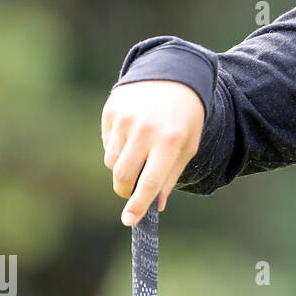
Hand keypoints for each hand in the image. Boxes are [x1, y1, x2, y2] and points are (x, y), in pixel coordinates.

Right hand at [101, 80, 204, 225]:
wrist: (175, 75)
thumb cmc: (185, 117)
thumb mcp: (188, 146)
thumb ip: (171, 176)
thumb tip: (155, 205)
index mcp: (169, 141)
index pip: (150, 181)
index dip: (138, 205)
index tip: (129, 221)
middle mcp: (145, 130)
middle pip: (124, 176)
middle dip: (126, 191)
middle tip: (132, 192)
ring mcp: (125, 120)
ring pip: (112, 162)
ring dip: (123, 168)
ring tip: (140, 153)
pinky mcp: (111, 111)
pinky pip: (107, 144)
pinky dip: (117, 148)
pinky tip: (133, 135)